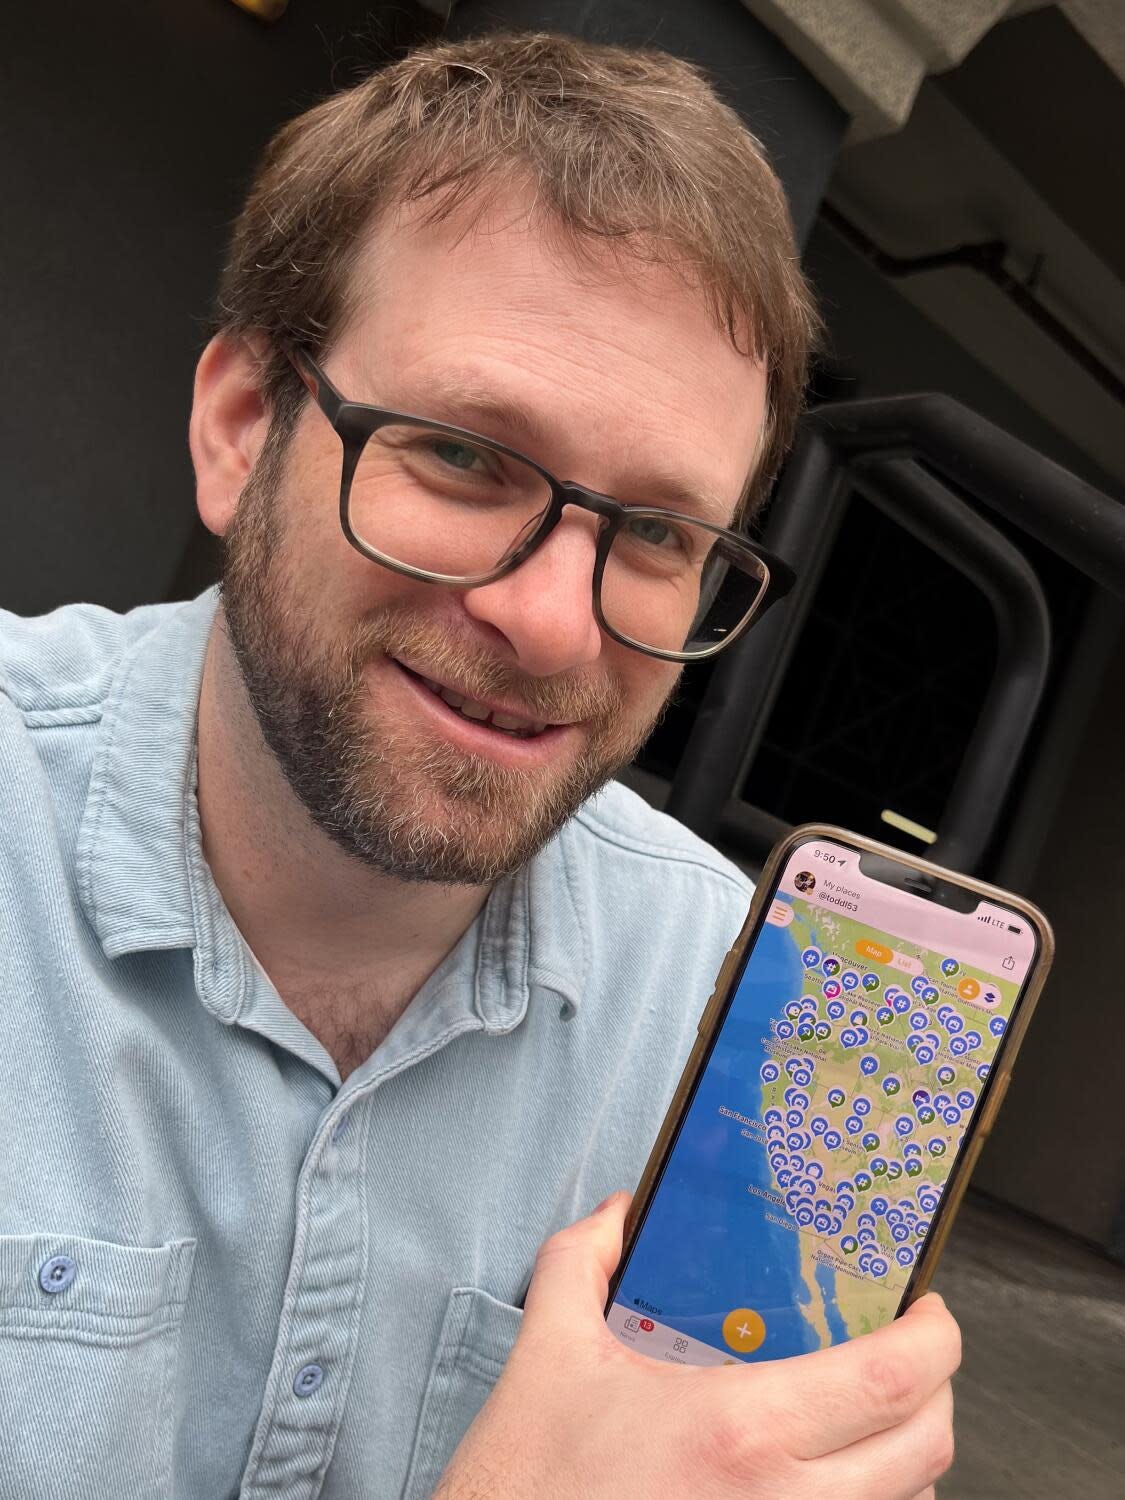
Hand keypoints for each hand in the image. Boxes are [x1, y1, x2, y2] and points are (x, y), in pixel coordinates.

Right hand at [433, 1193, 959, 1498]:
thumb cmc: (527, 1481)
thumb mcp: (549, 1348)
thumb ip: (585, 1258)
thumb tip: (627, 1212)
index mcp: (739, 1430)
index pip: (891, 1379)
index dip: (936, 1339)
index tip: (927, 1310)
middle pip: (927, 1448)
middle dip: (937, 1391)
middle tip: (908, 1351)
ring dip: (910, 1456)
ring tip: (873, 1414)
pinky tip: (837, 1479)